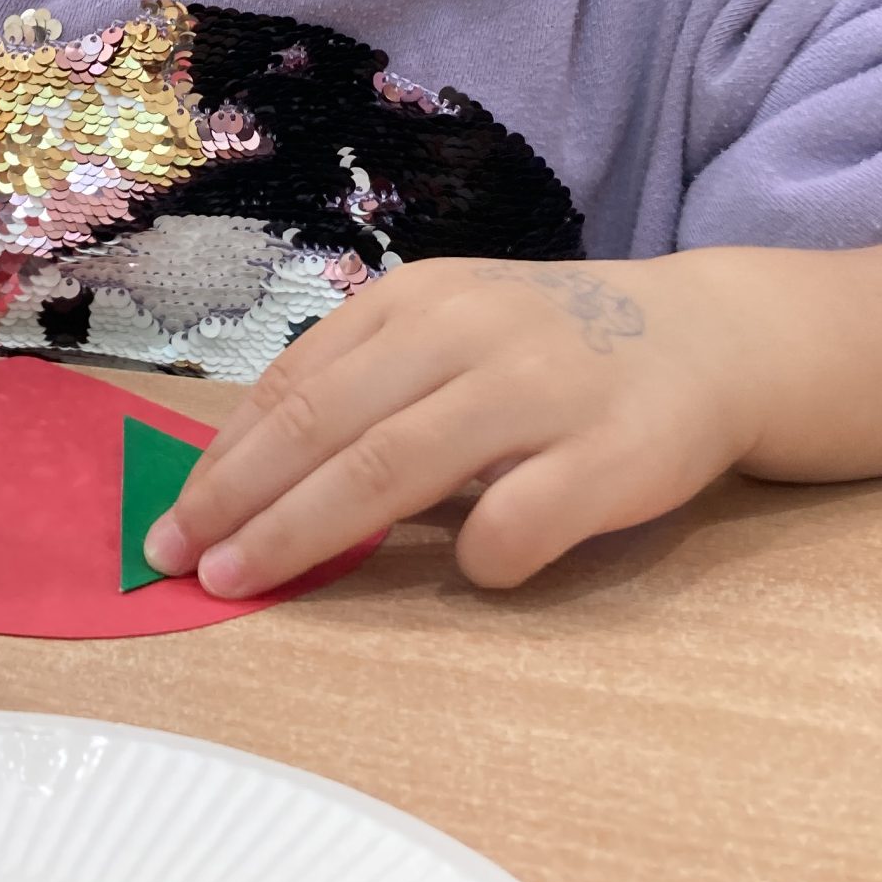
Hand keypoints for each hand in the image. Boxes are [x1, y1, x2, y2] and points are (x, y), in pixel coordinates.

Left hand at [143, 255, 761, 594]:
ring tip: (245, 580)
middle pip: (324, 427)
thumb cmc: (552, 351)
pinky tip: (471, 568)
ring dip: (303, 533)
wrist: (708, 338)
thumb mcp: (449, 335)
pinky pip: (513, 522)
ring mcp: (538, 390)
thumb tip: (247, 480)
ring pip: (390, 469)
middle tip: (180, 559)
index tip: (173, 517)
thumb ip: (366, 389)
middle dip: (237, 500)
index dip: (226, 458)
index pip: (296, 386)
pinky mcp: (607, 456)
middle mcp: (467, 333)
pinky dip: (473, 556)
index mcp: (419, 301)